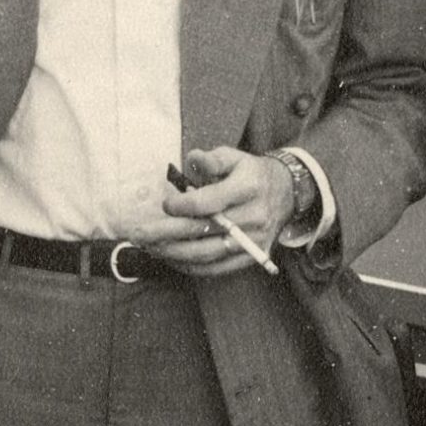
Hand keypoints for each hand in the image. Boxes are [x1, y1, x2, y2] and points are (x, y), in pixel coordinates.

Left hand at [147, 145, 296, 277]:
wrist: (287, 193)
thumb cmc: (250, 173)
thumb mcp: (234, 156)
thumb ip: (211, 159)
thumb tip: (191, 160)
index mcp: (247, 187)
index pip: (208, 203)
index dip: (181, 206)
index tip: (165, 204)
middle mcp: (253, 216)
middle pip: (201, 231)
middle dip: (164, 234)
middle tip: (138, 235)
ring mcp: (253, 240)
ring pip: (206, 254)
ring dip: (173, 254)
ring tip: (150, 248)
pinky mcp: (252, 256)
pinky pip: (217, 269)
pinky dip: (191, 268)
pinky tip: (172, 260)